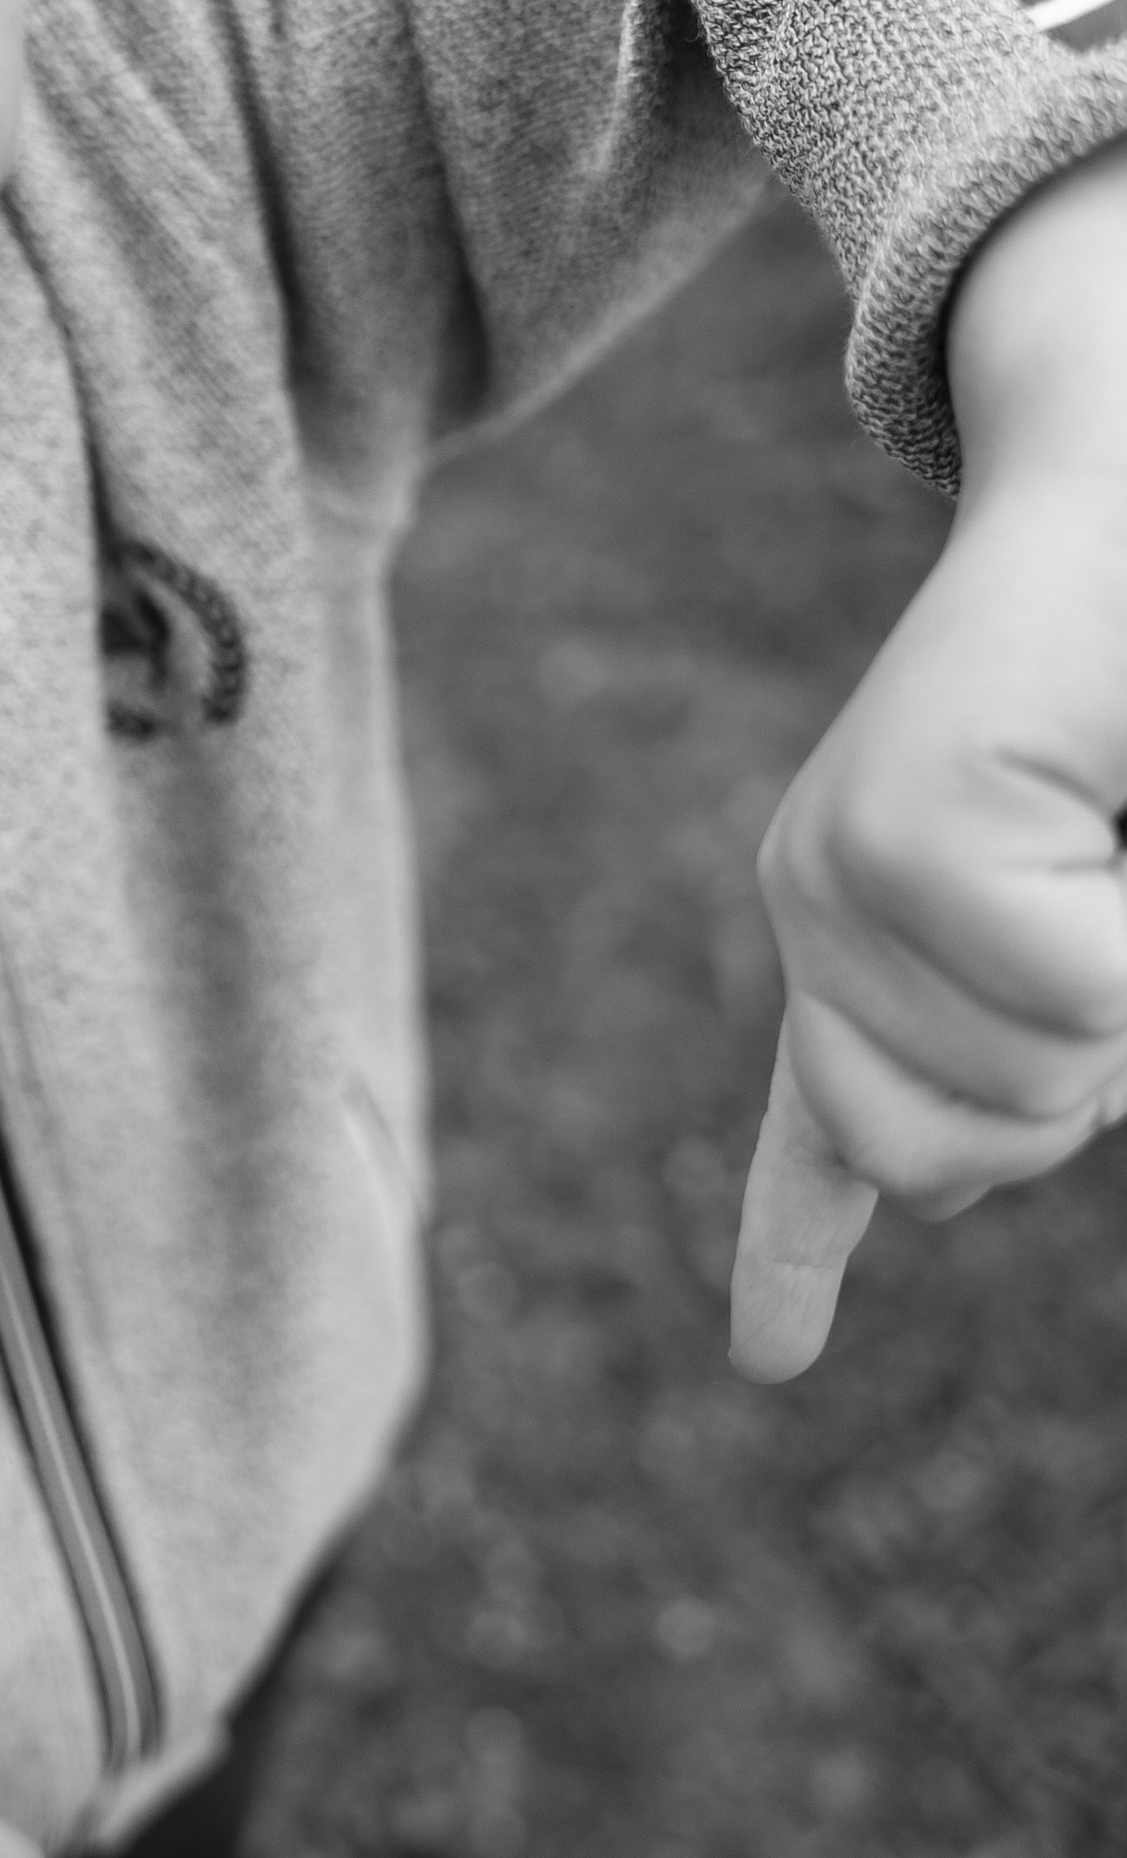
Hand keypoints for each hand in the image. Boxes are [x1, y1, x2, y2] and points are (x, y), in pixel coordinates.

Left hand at [733, 140, 1126, 1379]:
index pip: (826, 1139)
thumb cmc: (1126, 721)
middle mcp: (822, 911)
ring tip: (1108, 834)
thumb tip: (954, 1178)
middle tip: (1104, 901)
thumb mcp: (1083, 929)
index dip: (795, 1254)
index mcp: (869, 943)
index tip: (767, 1364)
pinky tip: (1097, 798)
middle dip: (1089, 1078)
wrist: (1126, 493)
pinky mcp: (903, 820)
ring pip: (1039, 1077)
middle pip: (968, 1155)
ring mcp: (841, 865)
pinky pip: (1071, 986)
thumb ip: (1055, 1023)